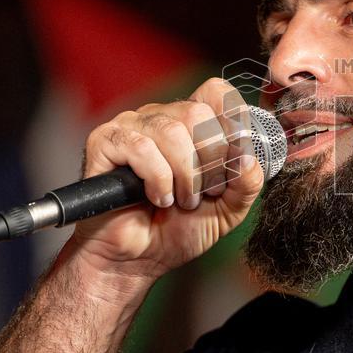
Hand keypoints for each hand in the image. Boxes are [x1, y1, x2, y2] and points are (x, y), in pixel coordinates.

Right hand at [67, 78, 263, 281]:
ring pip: (172, 131)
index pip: (217, 93)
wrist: (137, 259)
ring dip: (185, 176)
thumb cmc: (178, 229)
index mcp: (191, 124)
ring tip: (182, 201)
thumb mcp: (229, 207)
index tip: (234, 159)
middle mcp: (161, 117)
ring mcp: (131, 126)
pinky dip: (158, 181)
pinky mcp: (105, 142)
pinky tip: (157, 198)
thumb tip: (248, 156)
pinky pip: (141, 148)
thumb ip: (247, 182)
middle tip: (205, 192)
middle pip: (198, 112)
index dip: (233, 122)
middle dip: (211, 160)